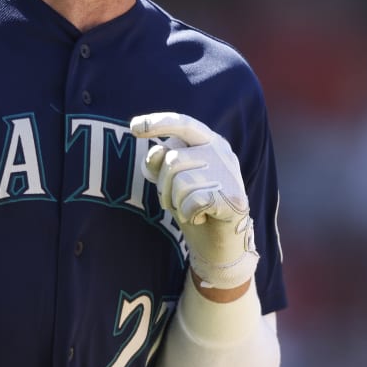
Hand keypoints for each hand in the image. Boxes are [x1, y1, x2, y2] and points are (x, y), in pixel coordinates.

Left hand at [129, 112, 257, 291]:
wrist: (218, 243)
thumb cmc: (192, 206)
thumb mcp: (170, 183)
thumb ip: (161, 164)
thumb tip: (155, 152)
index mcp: (208, 142)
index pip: (183, 124)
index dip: (158, 122)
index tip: (133, 127)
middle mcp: (222, 152)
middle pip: (173, 159)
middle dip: (164, 186)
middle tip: (174, 201)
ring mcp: (230, 174)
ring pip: (181, 182)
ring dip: (177, 203)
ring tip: (190, 209)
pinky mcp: (233, 198)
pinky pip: (193, 202)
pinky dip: (189, 216)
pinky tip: (201, 218)